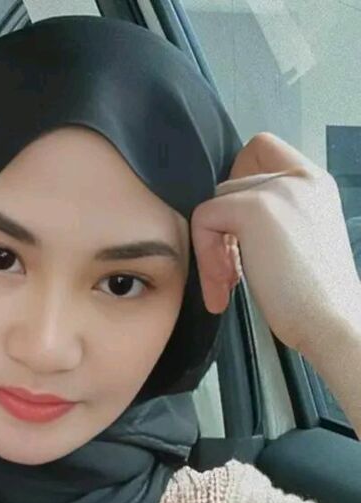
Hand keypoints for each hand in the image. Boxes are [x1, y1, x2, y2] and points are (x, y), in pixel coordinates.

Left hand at [190, 131, 360, 358]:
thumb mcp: (297, 241)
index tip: (237, 230)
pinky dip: (205, 255)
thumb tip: (225, 220)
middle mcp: (301, 177)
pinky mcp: (254, 209)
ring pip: (215, 203)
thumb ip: (272, 218)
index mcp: (314, 183)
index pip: (261, 149)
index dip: (236, 184)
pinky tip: (225, 287)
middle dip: (221, 233)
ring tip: (227, 287)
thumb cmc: (314, 298)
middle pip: (230, 183)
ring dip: (211, 250)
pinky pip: (204, 218)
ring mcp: (279, 189)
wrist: (330, 321)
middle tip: (230, 276)